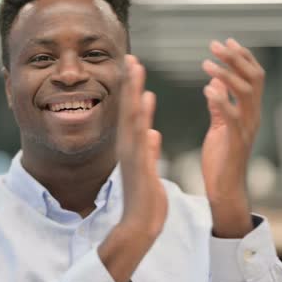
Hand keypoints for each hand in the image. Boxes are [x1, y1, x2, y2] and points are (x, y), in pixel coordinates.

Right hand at [116, 55, 167, 237]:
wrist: (141, 224)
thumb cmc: (146, 200)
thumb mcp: (150, 169)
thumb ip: (150, 149)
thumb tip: (153, 133)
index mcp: (132, 147)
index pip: (132, 114)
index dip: (133, 91)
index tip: (134, 69)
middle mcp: (128, 146)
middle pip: (128, 109)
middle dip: (130, 83)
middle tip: (131, 57)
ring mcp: (131, 154)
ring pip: (131, 116)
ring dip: (133, 91)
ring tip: (136, 67)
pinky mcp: (139, 163)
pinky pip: (141, 134)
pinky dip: (142, 115)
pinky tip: (146, 97)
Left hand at [201, 38, 264, 237]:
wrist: (224, 190)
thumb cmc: (221, 160)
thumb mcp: (219, 127)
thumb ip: (219, 105)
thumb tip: (215, 82)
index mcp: (249, 112)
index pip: (253, 77)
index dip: (242, 57)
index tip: (226, 42)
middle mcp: (253, 117)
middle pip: (254, 78)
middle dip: (236, 58)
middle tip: (216, 44)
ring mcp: (247, 129)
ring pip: (247, 93)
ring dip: (227, 74)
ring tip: (207, 63)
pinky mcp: (236, 142)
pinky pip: (233, 117)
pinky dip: (222, 101)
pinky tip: (208, 89)